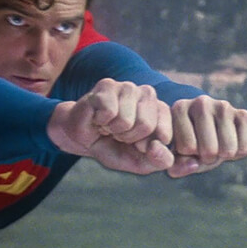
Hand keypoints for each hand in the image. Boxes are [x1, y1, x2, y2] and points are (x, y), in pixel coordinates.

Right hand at [47, 78, 175, 174]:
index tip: (135, 144)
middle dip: (128, 138)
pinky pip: (109, 112)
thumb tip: (157, 147)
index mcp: (160, 110)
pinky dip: (100, 122)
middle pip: (146, 125)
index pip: (165, 134)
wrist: (81, 138)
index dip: (146, 146)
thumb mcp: (140, 161)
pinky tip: (99, 118)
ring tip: (108, 125)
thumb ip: (159, 160)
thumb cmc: (113, 146)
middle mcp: (147, 94)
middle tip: (118, 133)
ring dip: (113, 130)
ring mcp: (127, 87)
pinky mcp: (107, 85)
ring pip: (126, 120)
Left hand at [166, 95, 246, 177]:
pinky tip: (232, 143)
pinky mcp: (244, 114)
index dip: (189, 155)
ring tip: (217, 145)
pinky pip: (245, 148)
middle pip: (209, 150)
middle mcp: (201, 103)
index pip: (186, 147)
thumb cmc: (191, 144)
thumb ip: (178, 166)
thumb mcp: (179, 156)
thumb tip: (194, 165)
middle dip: (207, 158)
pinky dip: (239, 153)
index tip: (188, 146)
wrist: (212, 131)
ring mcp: (223, 106)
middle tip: (205, 148)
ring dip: (223, 156)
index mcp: (179, 109)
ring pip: (227, 150)